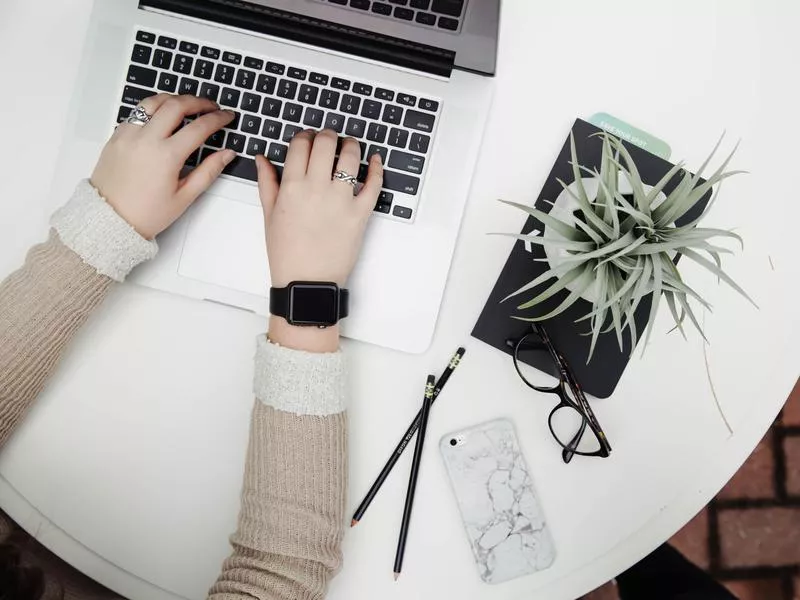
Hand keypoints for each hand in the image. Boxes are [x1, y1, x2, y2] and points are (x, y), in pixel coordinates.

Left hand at [91, 94, 236, 238]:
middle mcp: (146, 140)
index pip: (199, 127)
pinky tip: (162, 117)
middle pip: (176, 105)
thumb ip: (208, 171)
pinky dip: (153, 109)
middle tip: (211, 106)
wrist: (109, 220)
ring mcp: (128, 135)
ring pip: (153, 102)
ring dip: (174, 99)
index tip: (226, 116)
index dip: (217, 118)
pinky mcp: (116, 136)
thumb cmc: (145, 213)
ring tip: (186, 104)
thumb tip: (226, 154)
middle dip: (198, 101)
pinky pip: (137, 113)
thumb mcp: (184, 197)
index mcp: (166, 156)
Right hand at [256, 129, 382, 350]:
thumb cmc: (287, 253)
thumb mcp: (269, 216)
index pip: (300, 145)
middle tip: (329, 138)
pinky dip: (377, 168)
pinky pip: (374, 184)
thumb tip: (263, 159)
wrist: (307, 282)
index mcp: (292, 187)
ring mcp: (341, 200)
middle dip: (327, 135)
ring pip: (351, 157)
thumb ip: (267, 183)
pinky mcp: (361, 213)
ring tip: (350, 146)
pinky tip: (375, 160)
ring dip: (351, 145)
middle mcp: (317, 188)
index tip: (308, 139)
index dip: (305, 136)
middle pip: (326, 143)